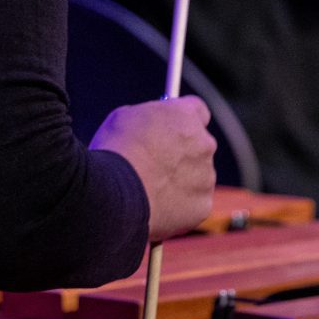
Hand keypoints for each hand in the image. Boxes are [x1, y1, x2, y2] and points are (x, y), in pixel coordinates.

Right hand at [93, 96, 215, 241]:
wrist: (113, 194)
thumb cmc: (113, 153)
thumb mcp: (124, 118)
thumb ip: (148, 119)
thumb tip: (150, 127)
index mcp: (186, 116)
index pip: (197, 111)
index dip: (183, 121)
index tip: (173, 130)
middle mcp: (204, 143)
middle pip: (199, 146)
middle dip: (183, 154)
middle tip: (159, 166)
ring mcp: (206, 176)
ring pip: (197, 177)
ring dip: (182, 181)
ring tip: (150, 191)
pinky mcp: (202, 205)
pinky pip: (194, 204)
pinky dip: (179, 207)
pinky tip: (156, 208)